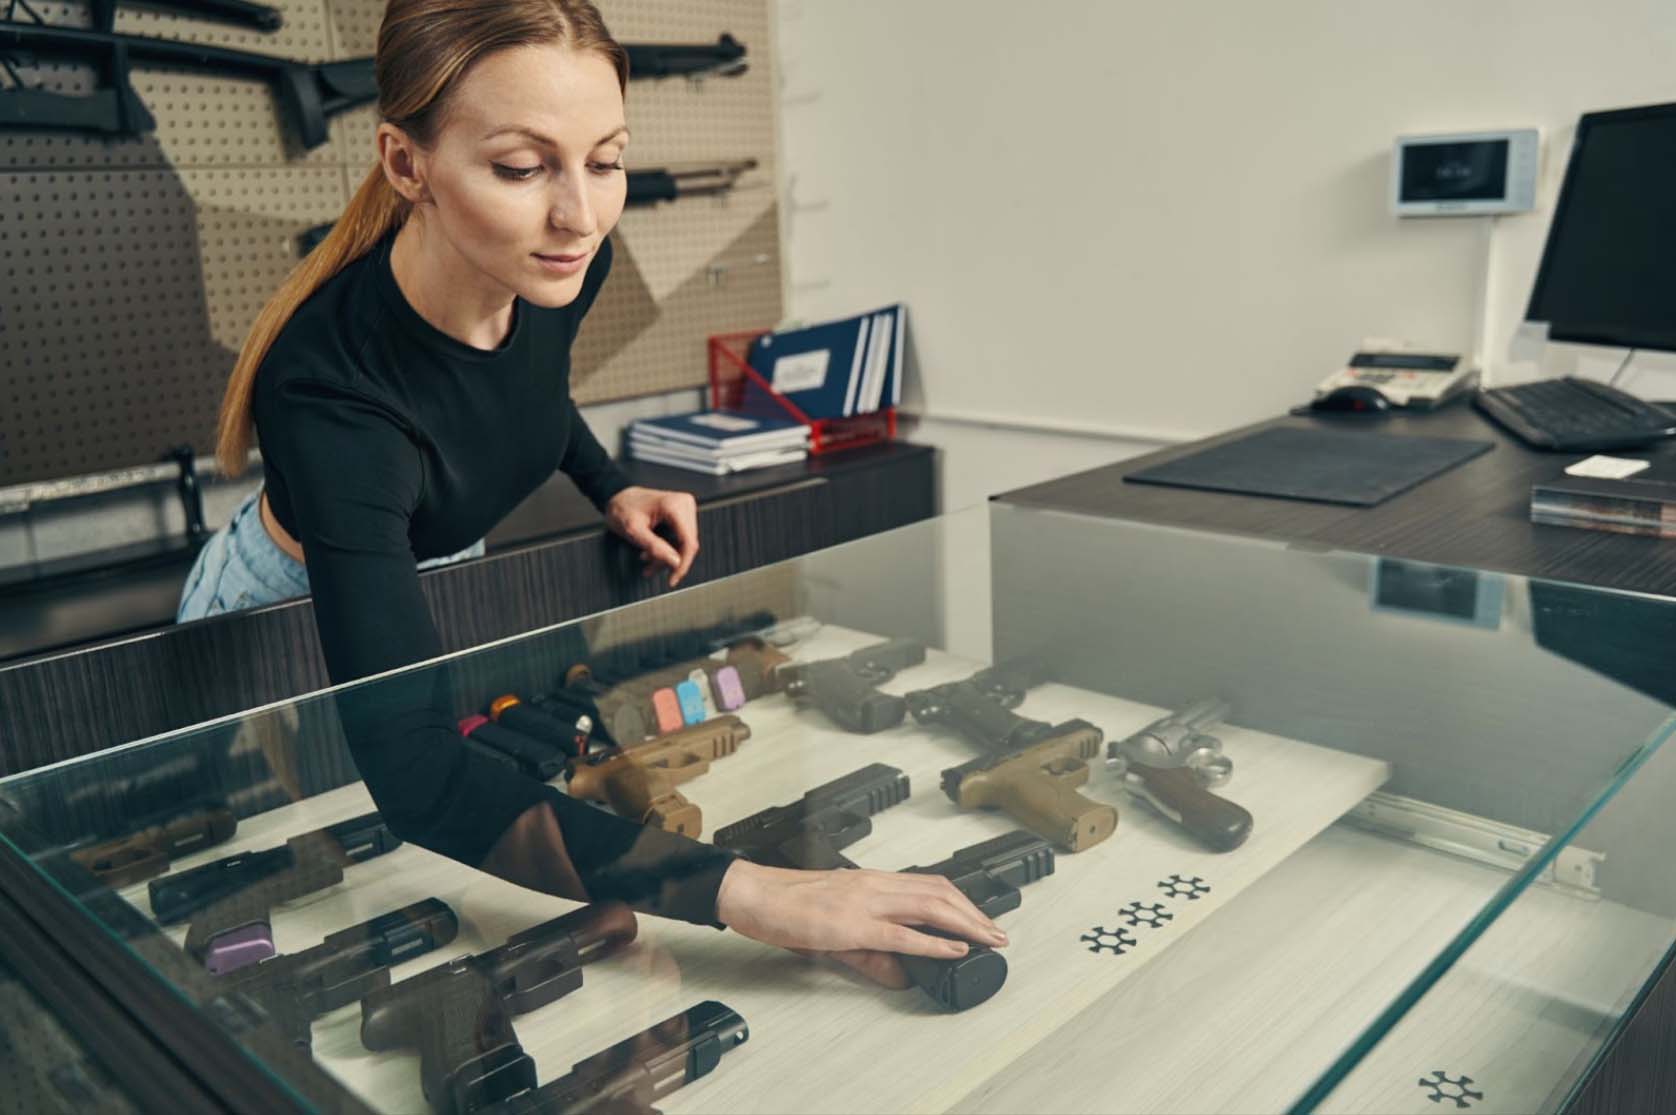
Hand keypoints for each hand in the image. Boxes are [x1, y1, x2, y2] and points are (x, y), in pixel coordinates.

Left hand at [605, 486, 698, 587]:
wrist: (618, 496)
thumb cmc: (622, 508)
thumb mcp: (634, 531)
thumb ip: (655, 547)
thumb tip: (675, 563)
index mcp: (675, 506)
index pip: (689, 542)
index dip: (683, 564)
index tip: (673, 579)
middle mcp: (684, 504)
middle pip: (688, 543)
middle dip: (670, 560)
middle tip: (651, 568)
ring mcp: (685, 508)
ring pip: (685, 543)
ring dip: (667, 557)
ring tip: (648, 563)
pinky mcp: (682, 514)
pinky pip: (680, 537)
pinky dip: (667, 549)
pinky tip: (652, 554)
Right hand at [713, 860, 1007, 987]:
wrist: (754, 894)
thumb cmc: (788, 904)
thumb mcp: (837, 927)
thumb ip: (871, 951)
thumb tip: (901, 973)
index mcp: (872, 881)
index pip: (929, 884)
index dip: (962, 901)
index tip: (982, 919)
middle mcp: (874, 885)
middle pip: (940, 892)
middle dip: (975, 913)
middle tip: (998, 933)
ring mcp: (866, 902)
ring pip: (930, 906)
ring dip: (966, 923)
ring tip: (989, 939)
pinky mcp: (853, 924)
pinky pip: (902, 933)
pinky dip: (934, 941)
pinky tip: (954, 948)